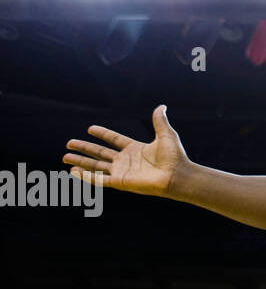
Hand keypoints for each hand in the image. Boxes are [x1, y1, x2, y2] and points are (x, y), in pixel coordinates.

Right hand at [63, 104, 189, 197]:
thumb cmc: (174, 156)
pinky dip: (86, 177)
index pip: (114, 140)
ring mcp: (122, 172)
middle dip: (84, 148)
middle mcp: (126, 160)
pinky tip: (73, 172)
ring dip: (80, 162)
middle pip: (100, 153)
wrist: (177, 175)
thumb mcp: (166, 135)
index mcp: (135, 149)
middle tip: (68, 143)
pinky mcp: (120, 182)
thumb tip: (161, 106)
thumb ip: (159, 121)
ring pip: (95, 166)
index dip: (102, 134)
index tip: (90, 128)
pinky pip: (99, 179)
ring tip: (65, 157)